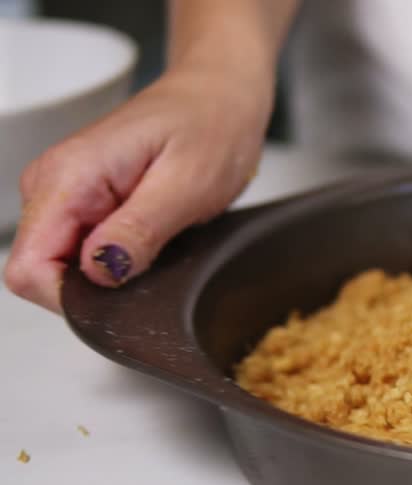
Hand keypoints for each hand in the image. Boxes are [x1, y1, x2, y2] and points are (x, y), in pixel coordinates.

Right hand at [3, 67, 271, 311]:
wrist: (220, 96)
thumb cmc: (211, 126)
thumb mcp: (188, 184)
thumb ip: (140, 230)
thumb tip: (99, 270)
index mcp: (67, 177)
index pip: (28, 268)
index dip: (74, 298)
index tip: (124, 292)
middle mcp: (53, 185)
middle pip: (43, 274)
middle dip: (99, 287)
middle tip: (157, 261)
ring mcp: (66, 195)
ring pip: (67, 269)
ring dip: (115, 273)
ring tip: (161, 240)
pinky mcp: (85, 204)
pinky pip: (88, 253)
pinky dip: (122, 260)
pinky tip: (156, 239)